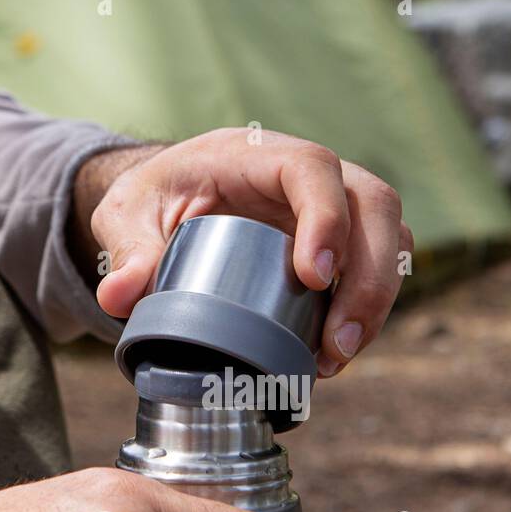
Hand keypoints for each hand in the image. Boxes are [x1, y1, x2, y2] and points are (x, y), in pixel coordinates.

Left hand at [70, 129, 412, 376]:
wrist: (171, 201)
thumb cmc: (155, 199)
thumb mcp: (128, 217)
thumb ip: (127, 251)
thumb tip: (120, 296)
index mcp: (258, 154)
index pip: (312, 168)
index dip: (325, 217)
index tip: (313, 276)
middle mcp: (310, 174)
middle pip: (375, 204)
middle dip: (368, 277)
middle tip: (336, 342)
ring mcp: (336, 206)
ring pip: (391, 237)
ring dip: (375, 301)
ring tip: (335, 357)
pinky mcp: (344, 242)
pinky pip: (380, 267)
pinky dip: (367, 312)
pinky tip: (332, 355)